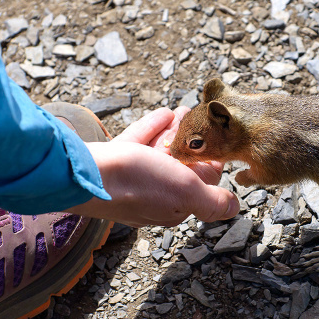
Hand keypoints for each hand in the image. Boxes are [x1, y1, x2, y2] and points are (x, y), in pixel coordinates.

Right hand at [68, 108, 238, 226]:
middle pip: (178, 165)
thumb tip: (235, 208)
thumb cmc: (137, 185)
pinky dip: (152, 128)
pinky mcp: (114, 161)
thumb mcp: (186, 194)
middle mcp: (152, 194)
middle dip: (191, 143)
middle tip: (202, 119)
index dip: (209, 161)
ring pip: (158, 152)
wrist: (84, 174)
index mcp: (172, 205)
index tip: (218, 140)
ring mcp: (131, 177)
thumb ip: (212, 201)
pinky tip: (163, 113)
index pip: (199, 184)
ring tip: (185, 111)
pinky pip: (137, 142)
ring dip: (174, 132)